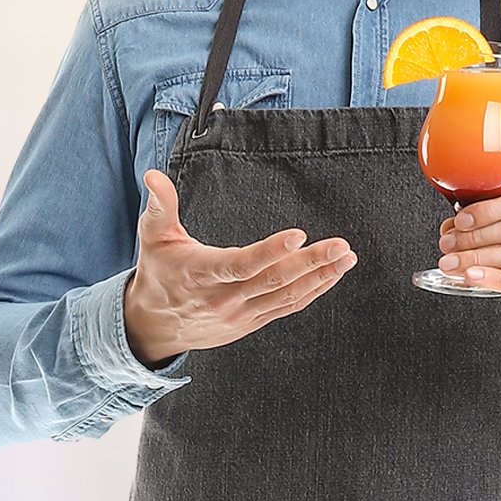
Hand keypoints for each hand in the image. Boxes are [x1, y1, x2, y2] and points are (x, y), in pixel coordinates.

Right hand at [122, 169, 355, 365]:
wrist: (154, 327)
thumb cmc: (159, 272)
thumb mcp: (153, 237)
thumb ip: (160, 205)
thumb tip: (153, 174)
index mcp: (200, 273)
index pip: (239, 264)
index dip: (269, 252)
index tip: (299, 235)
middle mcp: (222, 298)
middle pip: (272, 281)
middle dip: (310, 263)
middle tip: (341, 246)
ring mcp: (239, 314)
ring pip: (285, 297)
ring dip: (320, 277)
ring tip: (347, 257)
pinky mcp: (251, 322)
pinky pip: (287, 307)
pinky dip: (313, 292)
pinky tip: (333, 275)